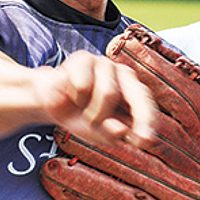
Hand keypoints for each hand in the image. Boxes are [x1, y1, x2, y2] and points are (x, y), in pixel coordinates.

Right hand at [42, 51, 157, 148]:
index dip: (148, 123)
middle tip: (121, 134)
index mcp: (134, 93)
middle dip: (134, 118)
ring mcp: (105, 64)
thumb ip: (111, 133)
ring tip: (85, 113)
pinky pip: (83, 85)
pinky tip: (72, 95)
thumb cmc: (81, 118)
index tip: (146, 141)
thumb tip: (122, 130)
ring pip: (108, 93)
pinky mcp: (84, 58)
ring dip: (93, 113)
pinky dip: (75, 98)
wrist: (50, 104)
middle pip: (138, 95)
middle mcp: (124, 76)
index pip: (148, 106)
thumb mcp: (98, 133)